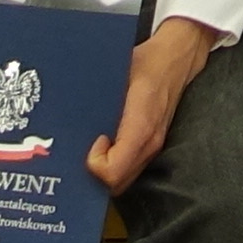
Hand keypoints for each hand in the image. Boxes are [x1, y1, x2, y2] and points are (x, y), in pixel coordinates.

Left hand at [87, 14, 217, 192]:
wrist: (178, 58)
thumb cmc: (146, 61)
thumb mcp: (117, 71)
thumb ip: (94, 93)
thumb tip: (64, 107)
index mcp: (141, 124)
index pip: (114, 169)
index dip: (94, 164)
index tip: (91, 141)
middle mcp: (149, 142)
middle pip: (116, 184)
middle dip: (94, 174)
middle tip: (82, 150)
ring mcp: (153, 147)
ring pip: (123, 181)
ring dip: (103, 174)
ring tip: (88, 150)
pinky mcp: (152, 146)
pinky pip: (130, 170)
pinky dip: (113, 168)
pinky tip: (101, 150)